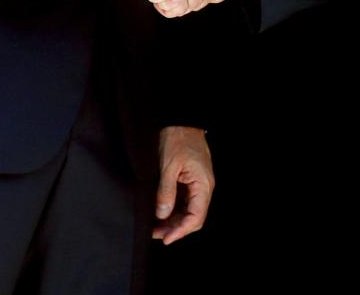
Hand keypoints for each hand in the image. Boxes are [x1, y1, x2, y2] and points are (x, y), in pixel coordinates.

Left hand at [153, 125, 213, 244]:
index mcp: (203, 185)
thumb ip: (166, 192)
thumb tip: (162, 215)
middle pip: (193, 217)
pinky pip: (185, 201)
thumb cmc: (177, 139)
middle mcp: (204, 187)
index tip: (165, 239)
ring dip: (173, 220)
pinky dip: (173, 210)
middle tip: (155, 234)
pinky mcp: (190, 180)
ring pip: (188, 210)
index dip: (181, 231)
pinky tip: (160, 213)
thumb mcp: (168, 166)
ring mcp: (198, 184)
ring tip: (155, 227)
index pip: (196, 217)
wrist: (180, 120)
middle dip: (175, 228)